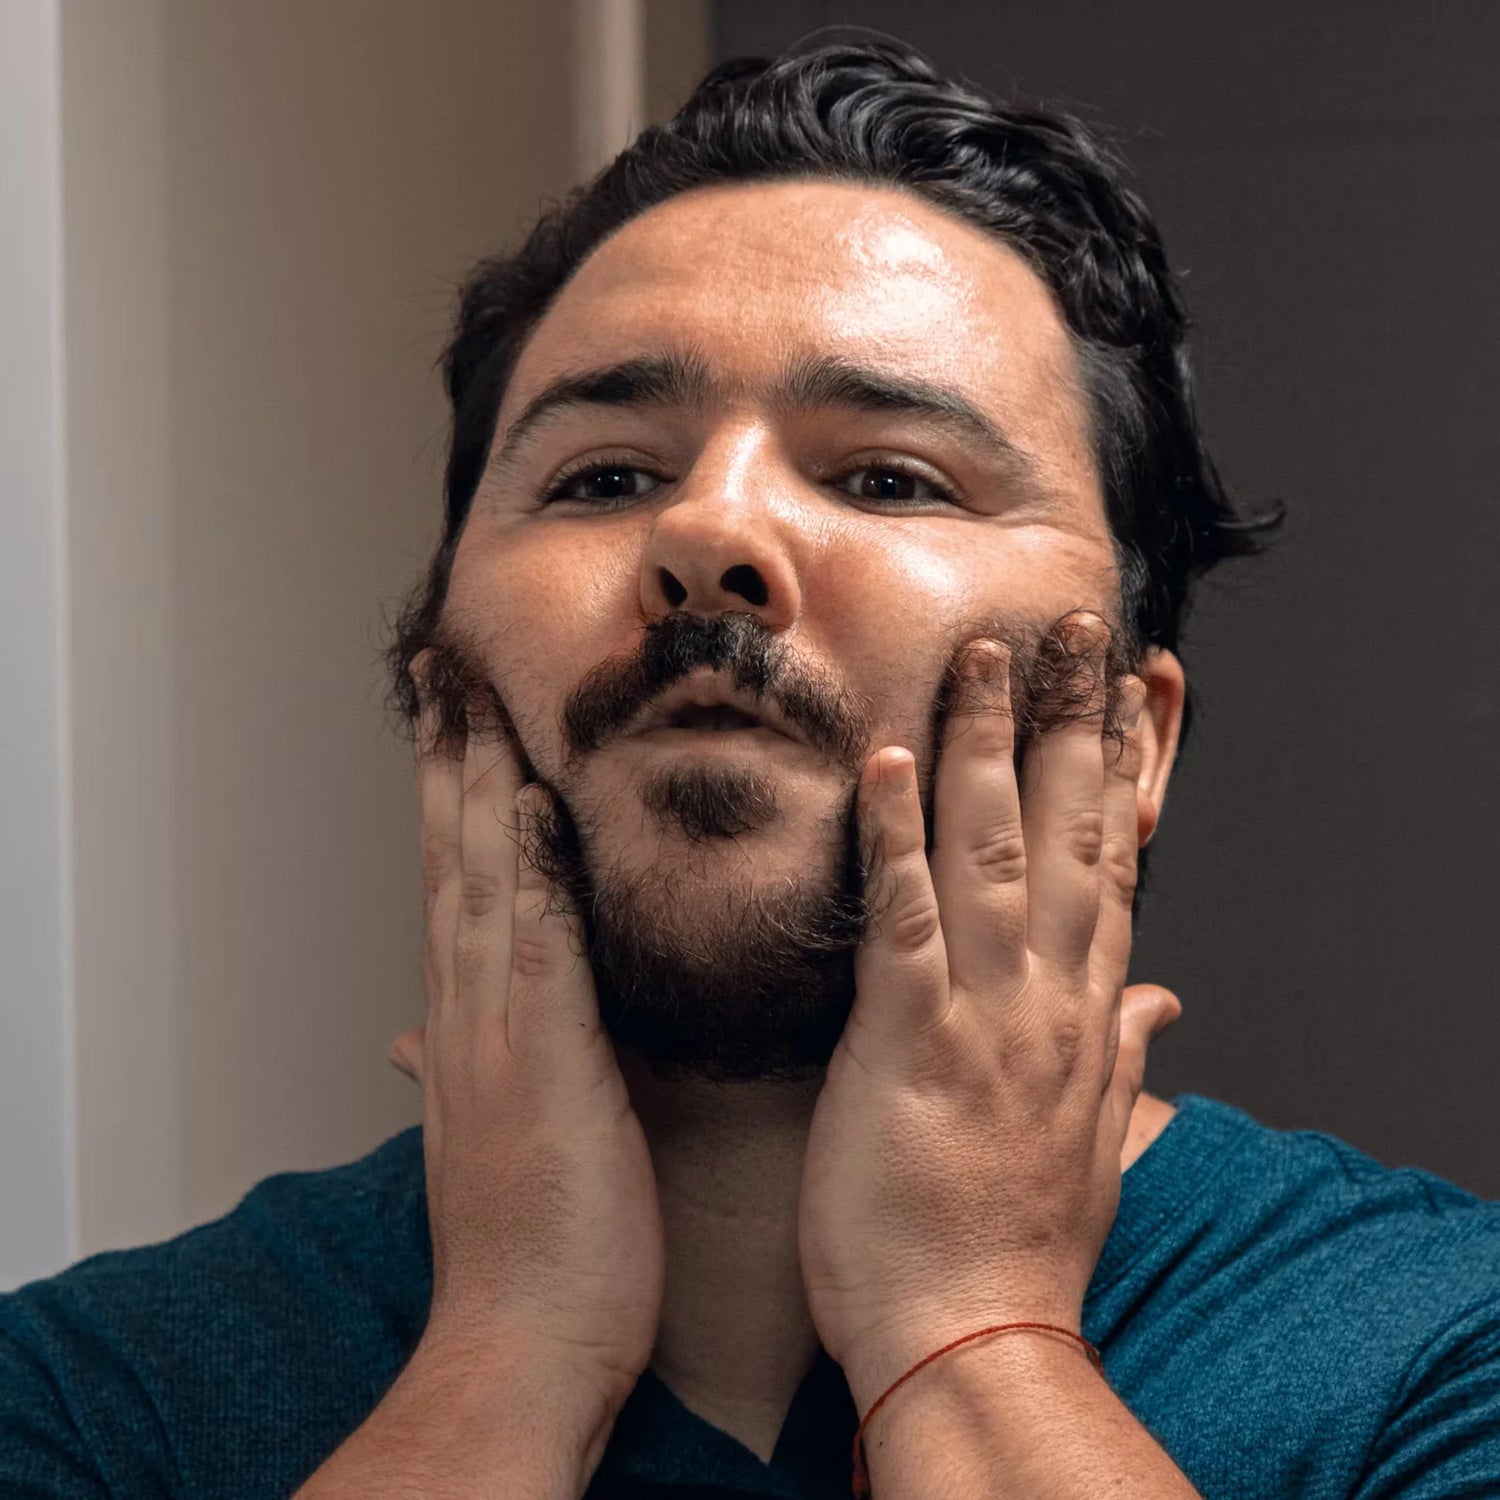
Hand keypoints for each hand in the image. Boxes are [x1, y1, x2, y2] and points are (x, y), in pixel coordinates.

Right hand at [387, 666, 663, 1418]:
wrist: (520, 1343)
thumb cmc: (527, 1248)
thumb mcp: (484, 1140)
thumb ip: (450, 1071)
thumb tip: (408, 1039)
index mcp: (463, 1030)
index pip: (450, 890)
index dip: (446, 805)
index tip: (448, 731)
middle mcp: (466, 1015)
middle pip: (450, 863)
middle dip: (448, 763)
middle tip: (444, 675)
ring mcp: (499, 1033)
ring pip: (479, 882)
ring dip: (476, 785)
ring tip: (473, 699)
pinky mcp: (548, 1061)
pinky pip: (538, 947)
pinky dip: (527, 873)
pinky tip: (526, 805)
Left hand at [797, 618, 1180, 1401]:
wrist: (974, 1339)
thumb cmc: (1017, 1242)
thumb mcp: (1092, 1141)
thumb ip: (1125, 1053)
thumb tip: (1161, 1001)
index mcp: (1084, 1014)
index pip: (1117, 862)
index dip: (1129, 769)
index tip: (1137, 691)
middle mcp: (1047, 996)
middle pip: (1067, 833)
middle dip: (1071, 723)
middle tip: (1069, 627)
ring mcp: (983, 1013)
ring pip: (993, 851)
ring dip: (990, 745)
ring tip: (984, 655)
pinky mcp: (909, 1042)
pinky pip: (904, 918)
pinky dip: (895, 833)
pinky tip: (887, 757)